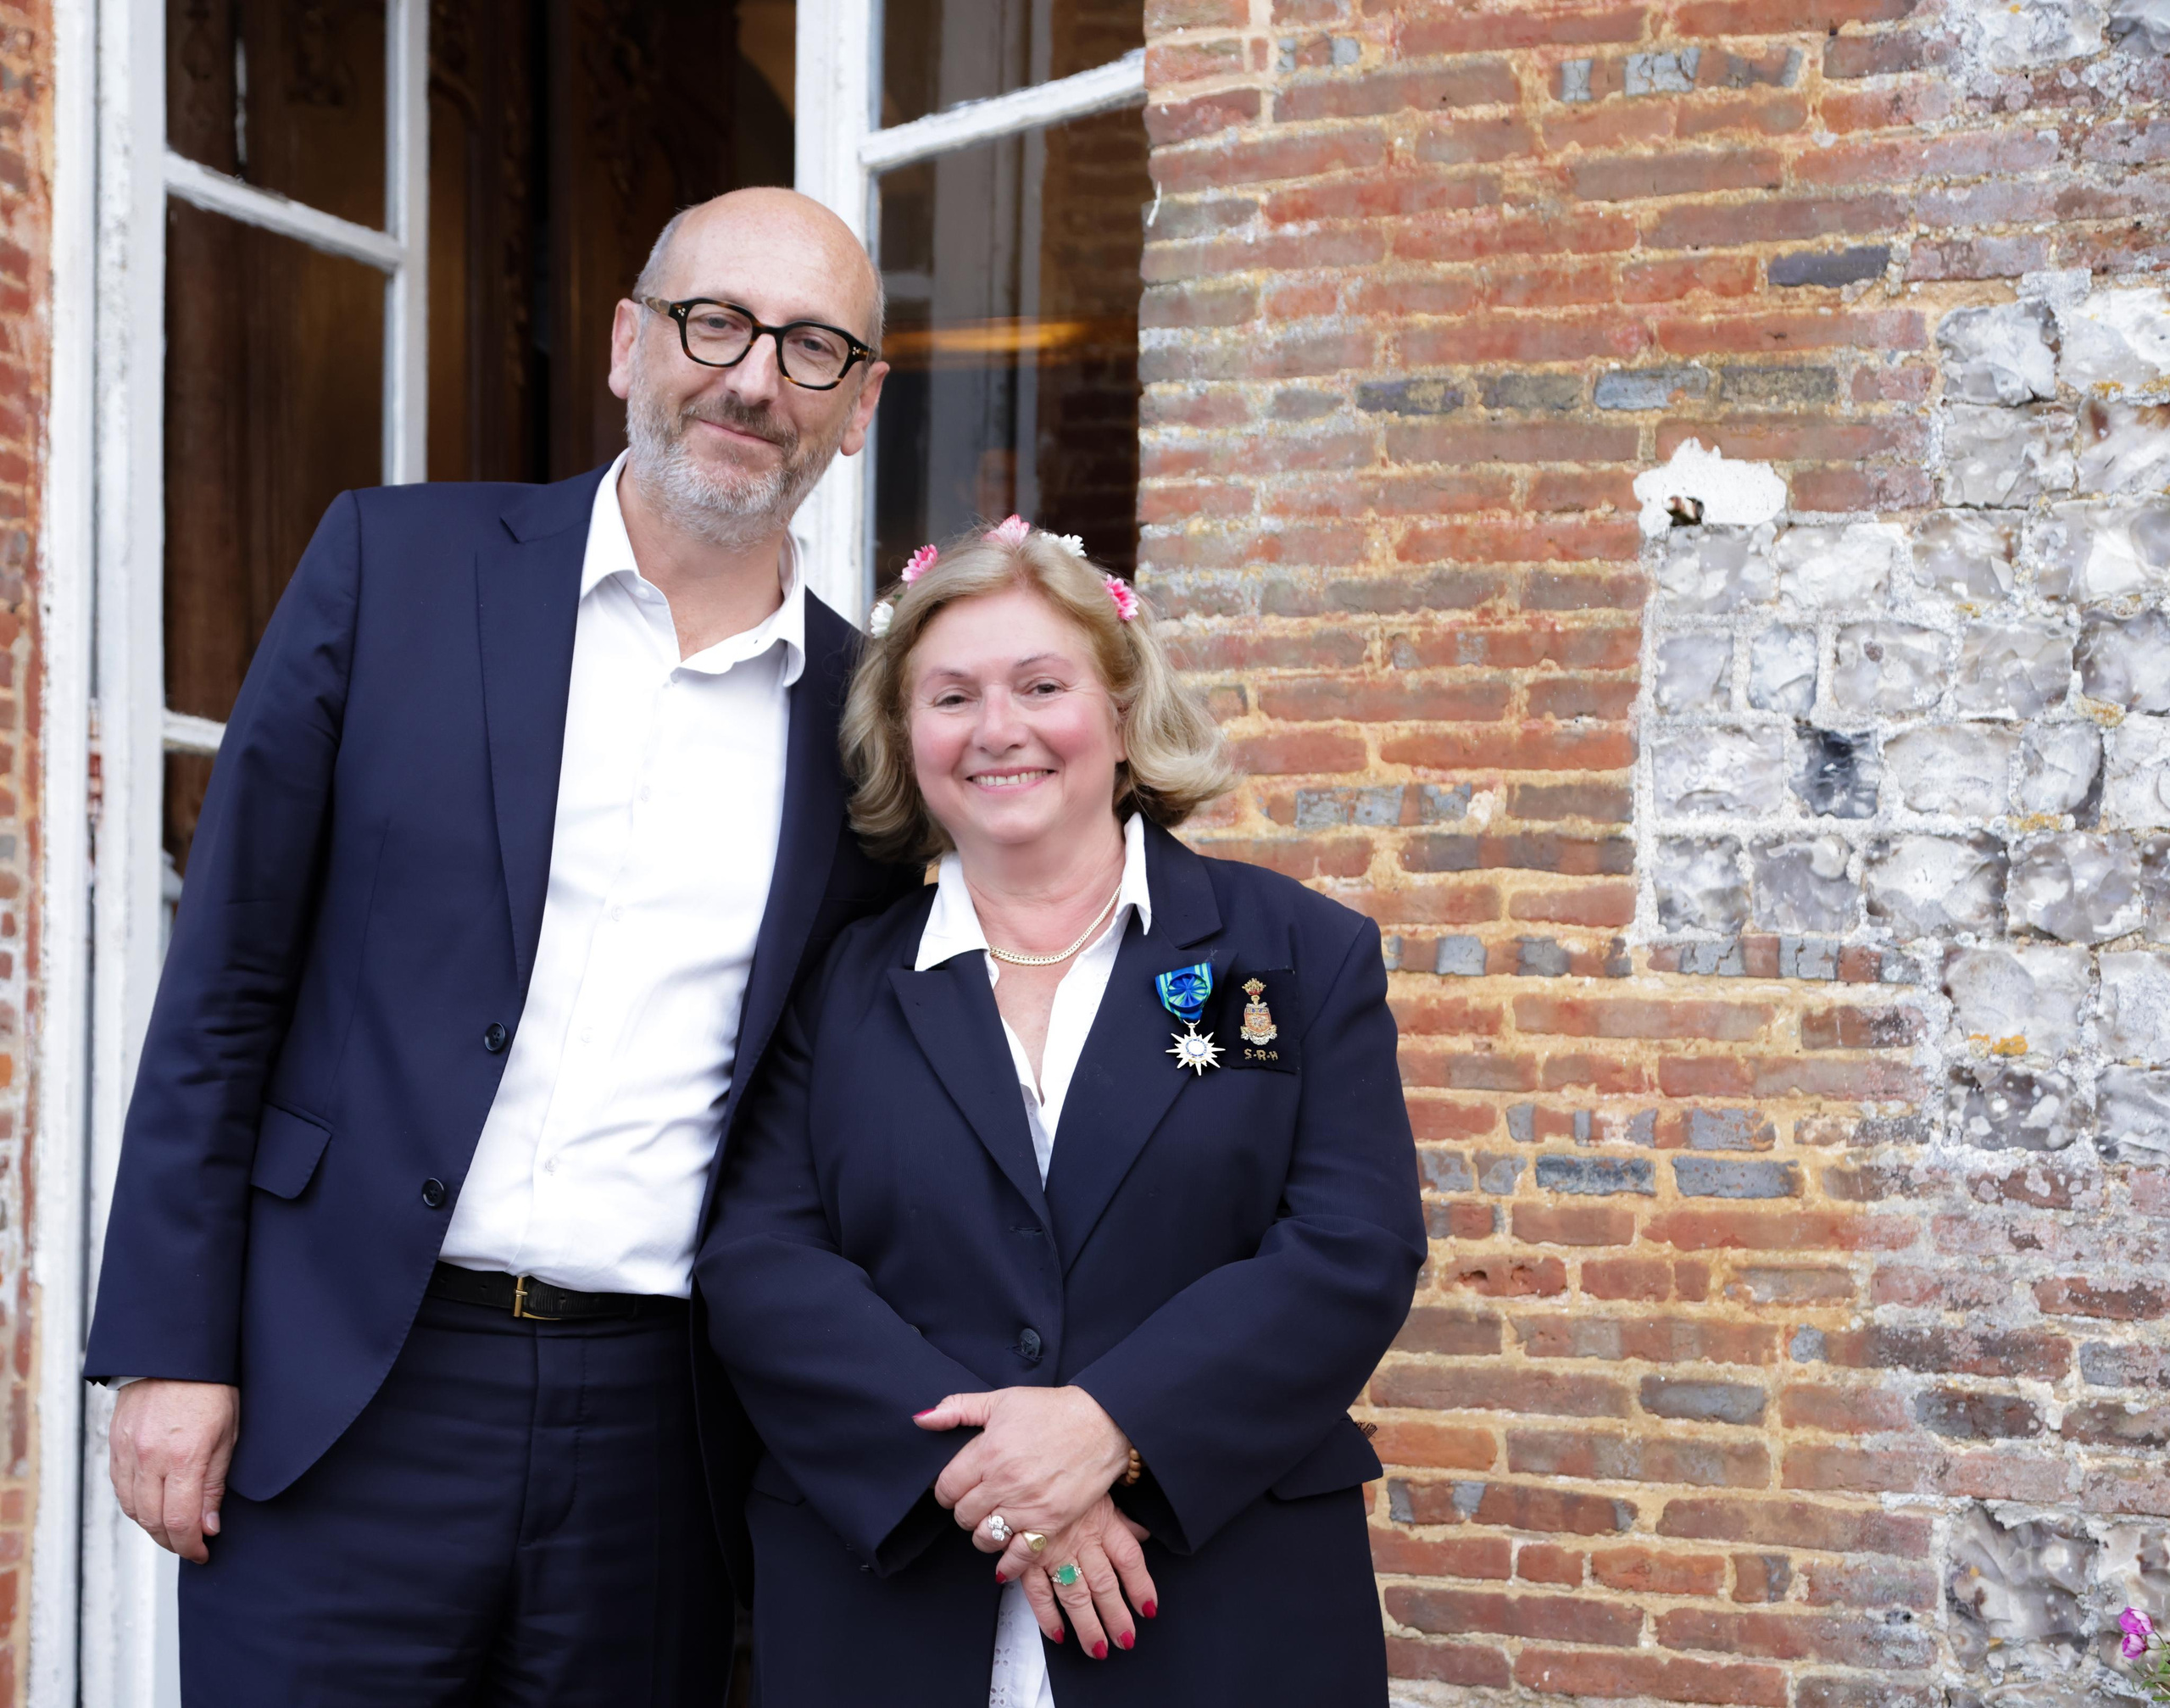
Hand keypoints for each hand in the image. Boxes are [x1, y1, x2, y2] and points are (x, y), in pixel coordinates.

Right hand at [109, 1379, 239, 1563]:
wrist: (177, 1352)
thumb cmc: (212, 1387)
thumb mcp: (229, 1434)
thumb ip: (215, 1484)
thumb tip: (208, 1527)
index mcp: (184, 1457)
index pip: (180, 1522)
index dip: (191, 1546)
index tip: (203, 1553)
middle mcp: (150, 1458)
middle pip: (153, 1521)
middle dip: (173, 1542)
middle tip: (190, 1546)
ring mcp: (128, 1451)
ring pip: (132, 1509)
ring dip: (152, 1526)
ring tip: (174, 1529)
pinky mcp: (115, 1443)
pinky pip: (120, 1487)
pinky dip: (135, 1504)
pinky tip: (152, 1505)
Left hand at [915, 1386, 1128, 1550]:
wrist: (1101, 1424)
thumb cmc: (1052, 1410)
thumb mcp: (1002, 1399)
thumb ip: (958, 1408)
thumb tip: (922, 1419)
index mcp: (988, 1452)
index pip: (946, 1488)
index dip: (947, 1490)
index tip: (956, 1487)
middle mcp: (1004, 1483)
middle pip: (963, 1515)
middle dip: (965, 1510)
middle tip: (977, 1501)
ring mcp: (1028, 1506)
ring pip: (985, 1537)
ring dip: (984, 1532)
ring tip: (994, 1520)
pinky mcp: (1050, 1522)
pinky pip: (1019, 1555)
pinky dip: (1008, 1562)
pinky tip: (1005, 1559)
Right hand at [1017, 1496, 1155, 1659]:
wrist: (1022, 1467)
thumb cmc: (1063, 1480)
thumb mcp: (1098, 1492)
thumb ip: (1120, 1520)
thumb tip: (1142, 1535)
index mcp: (1101, 1522)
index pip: (1128, 1558)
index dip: (1140, 1585)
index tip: (1148, 1609)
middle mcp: (1080, 1540)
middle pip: (1104, 1584)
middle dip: (1116, 1615)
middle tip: (1125, 1640)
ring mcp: (1052, 1551)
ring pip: (1074, 1594)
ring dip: (1087, 1625)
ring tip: (1099, 1649)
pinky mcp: (1025, 1557)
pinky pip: (1037, 1592)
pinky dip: (1046, 1615)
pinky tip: (1057, 1633)